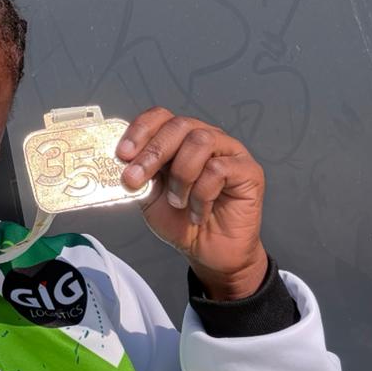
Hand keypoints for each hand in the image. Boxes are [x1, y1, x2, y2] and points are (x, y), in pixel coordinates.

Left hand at [116, 107, 267, 299]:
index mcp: (179, 140)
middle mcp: (205, 137)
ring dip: (181, 175)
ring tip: (177, 202)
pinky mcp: (248, 169)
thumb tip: (125, 161)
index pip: (160, 117)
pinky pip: (219, 168)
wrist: (209, 253)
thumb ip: (140, 174)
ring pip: (200, 141)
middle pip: (179, 125)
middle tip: (135, 178)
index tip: (122, 154)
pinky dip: (202, 194)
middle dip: (152, 152)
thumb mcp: (150, 196)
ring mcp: (229, 151)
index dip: (140, 130)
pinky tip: (198, 212)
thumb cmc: (181, 221)